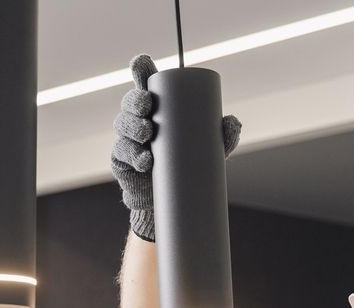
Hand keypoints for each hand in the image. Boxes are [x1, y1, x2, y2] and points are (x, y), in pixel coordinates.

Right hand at [111, 54, 242, 242]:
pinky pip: (121, 154)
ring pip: (122, 126)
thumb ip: (222, 136)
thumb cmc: (187, 165)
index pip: (145, 83)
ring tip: (146, 134)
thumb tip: (233, 122)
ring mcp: (126, 139)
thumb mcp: (208, 150)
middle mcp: (138, 120)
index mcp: (156, 109)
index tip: (141, 62)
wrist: (169, 198)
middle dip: (135, 101)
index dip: (140, 69)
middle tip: (147, 105)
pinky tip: (144, 159)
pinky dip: (133, 156)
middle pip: (130, 102)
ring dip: (133, 127)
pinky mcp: (121, 161)